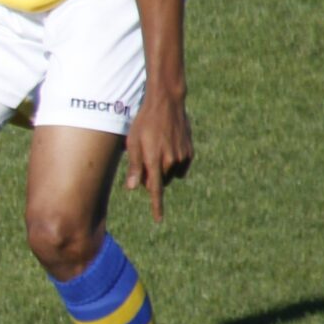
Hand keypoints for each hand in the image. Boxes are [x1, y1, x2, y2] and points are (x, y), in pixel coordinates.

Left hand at [122, 91, 193, 221]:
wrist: (167, 104)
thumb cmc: (144, 123)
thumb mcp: (132, 143)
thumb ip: (134, 166)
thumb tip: (132, 187)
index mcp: (153, 161)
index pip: (155, 189)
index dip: (156, 206)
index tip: (158, 219)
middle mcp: (170, 162)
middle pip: (159, 181)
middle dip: (151, 177)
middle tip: (144, 158)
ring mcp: (182, 157)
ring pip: (170, 174)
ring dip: (162, 169)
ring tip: (156, 148)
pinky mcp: (190, 152)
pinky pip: (180, 167)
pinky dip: (174, 163)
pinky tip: (168, 148)